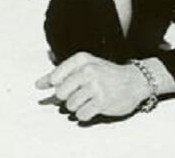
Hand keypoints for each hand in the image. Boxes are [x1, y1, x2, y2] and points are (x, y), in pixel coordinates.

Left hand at [35, 52, 149, 121]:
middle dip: (69, 97)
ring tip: (91, 98)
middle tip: (84, 92)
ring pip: (70, 106)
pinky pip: (81, 115)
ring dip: (79, 106)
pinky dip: (86, 114)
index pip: (56, 77)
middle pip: (61, 93)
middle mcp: (89, 70)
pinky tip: (95, 106)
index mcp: (83, 59)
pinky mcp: (102, 101)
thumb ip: (60, 74)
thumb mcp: (85, 66)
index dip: (60, 84)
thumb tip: (38, 85)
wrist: (136, 80)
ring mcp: (96, 86)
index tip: (73, 83)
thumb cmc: (107, 74)